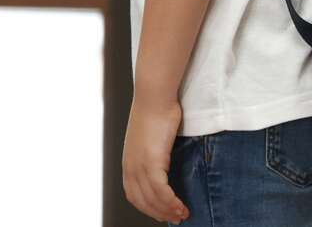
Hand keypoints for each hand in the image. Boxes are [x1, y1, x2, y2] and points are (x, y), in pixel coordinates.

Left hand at [122, 95, 189, 223]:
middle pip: (143, 202)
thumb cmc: (156, 111)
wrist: (154, 96)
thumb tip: (165, 161)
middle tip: (176, 218)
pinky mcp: (151, 162)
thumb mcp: (150, 136)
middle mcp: (130, 167)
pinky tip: (182, 206)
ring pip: (153, 200)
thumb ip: (154, 152)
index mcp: (128, 162)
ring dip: (168, 211)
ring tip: (183, 215)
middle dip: (159, 213)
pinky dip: (171, 203)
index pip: (134, 195)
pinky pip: (161, 192)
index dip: (148, 208)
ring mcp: (139, 166)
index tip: (162, 213)